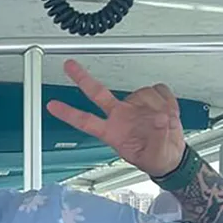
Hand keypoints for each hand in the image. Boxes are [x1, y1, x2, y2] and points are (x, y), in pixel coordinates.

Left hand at [47, 59, 185, 176]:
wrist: (171, 155)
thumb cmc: (156, 158)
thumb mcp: (154, 157)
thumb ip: (157, 139)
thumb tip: (159, 119)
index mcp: (112, 132)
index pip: (85, 121)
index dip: (68, 113)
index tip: (52, 106)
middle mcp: (119, 115)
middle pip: (97, 93)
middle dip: (82, 78)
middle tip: (68, 65)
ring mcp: (134, 105)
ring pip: (143, 92)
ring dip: (157, 105)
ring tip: (165, 121)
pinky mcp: (150, 98)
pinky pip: (159, 90)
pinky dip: (167, 100)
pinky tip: (168, 111)